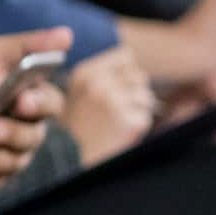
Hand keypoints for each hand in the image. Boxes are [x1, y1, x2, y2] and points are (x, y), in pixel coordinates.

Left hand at [0, 29, 72, 189]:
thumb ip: (26, 46)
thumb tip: (66, 35)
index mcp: (31, 98)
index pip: (51, 104)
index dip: (38, 104)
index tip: (20, 100)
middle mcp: (27, 130)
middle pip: (32, 138)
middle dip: (10, 133)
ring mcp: (9, 155)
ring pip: (13, 163)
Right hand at [62, 47, 156, 164]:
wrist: (69, 158)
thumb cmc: (75, 126)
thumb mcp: (78, 92)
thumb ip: (102, 74)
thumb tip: (132, 61)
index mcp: (86, 73)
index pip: (125, 56)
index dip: (125, 71)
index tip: (115, 85)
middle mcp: (100, 83)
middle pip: (138, 75)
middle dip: (133, 90)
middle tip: (117, 107)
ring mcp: (115, 102)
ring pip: (146, 96)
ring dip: (137, 108)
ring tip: (118, 120)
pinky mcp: (128, 121)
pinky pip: (146, 116)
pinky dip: (138, 125)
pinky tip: (121, 131)